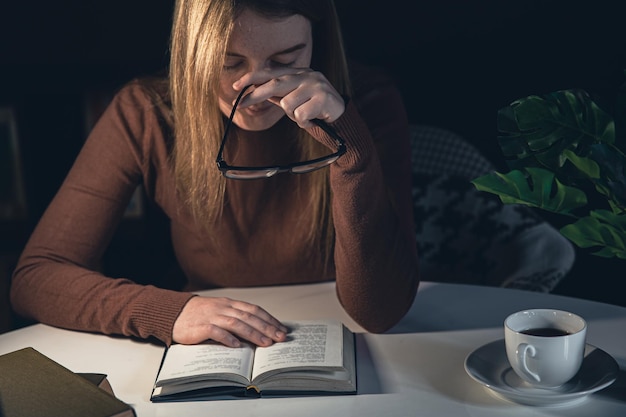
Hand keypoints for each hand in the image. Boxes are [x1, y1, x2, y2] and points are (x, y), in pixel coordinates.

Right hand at [172, 296, 287, 346]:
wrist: (174, 313)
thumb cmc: (200, 314)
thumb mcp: (221, 311)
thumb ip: (237, 317)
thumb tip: (259, 330)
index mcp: (230, 304)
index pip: (254, 310)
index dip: (269, 319)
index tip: (282, 329)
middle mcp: (223, 308)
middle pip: (249, 317)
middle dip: (266, 328)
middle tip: (280, 338)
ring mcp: (212, 316)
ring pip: (236, 323)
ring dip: (252, 333)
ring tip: (264, 343)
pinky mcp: (200, 326)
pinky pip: (215, 332)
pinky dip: (227, 338)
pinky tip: (237, 346)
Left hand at [233, 68, 344, 128]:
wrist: (342, 120)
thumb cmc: (315, 110)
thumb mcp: (295, 101)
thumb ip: (279, 95)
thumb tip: (255, 92)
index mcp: (299, 73)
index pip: (271, 72)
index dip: (252, 78)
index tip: (235, 86)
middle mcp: (307, 75)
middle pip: (274, 84)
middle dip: (255, 96)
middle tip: (239, 105)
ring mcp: (316, 85)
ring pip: (288, 104)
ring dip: (293, 116)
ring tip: (305, 116)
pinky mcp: (324, 97)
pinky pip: (301, 115)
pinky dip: (304, 123)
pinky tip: (313, 120)